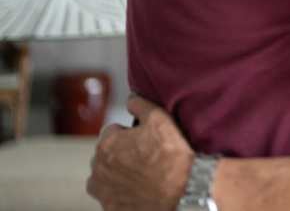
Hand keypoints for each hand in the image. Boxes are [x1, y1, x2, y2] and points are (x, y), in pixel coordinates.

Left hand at [88, 96, 193, 210]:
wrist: (182, 192)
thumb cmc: (171, 156)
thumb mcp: (160, 119)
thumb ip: (140, 105)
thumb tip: (131, 99)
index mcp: (106, 144)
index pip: (111, 131)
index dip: (129, 133)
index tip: (143, 139)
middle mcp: (98, 168)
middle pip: (107, 154)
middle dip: (121, 153)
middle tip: (146, 156)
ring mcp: (102, 191)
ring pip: (106, 176)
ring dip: (118, 174)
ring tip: (143, 175)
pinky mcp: (109, 208)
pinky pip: (111, 197)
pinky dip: (122, 193)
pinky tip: (140, 190)